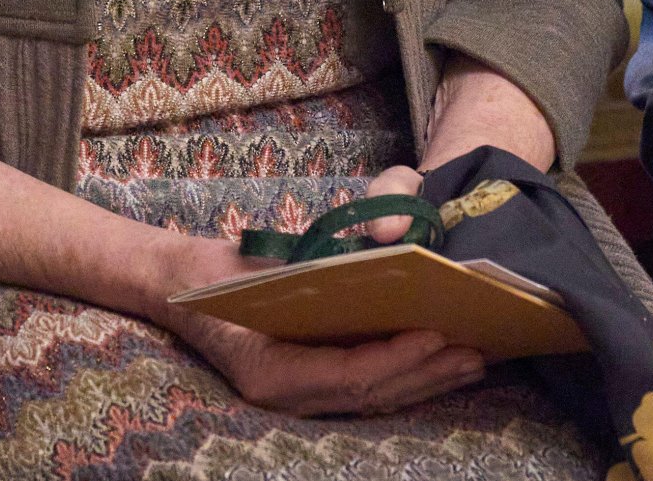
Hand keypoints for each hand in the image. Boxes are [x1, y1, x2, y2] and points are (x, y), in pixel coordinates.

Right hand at [156, 231, 484, 415]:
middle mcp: (286, 397)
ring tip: (471, 362)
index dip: (396, 358)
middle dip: (426, 375)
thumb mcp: (258, 263)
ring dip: (425, 381)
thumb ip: (309, 267)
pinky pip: (365, 390)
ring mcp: (297, 398)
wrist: (178, 285)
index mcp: (269, 372)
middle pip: (371, 394)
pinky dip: (404, 377)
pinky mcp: (307, 388)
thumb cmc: (216, 269)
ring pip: (375, 398)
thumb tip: (375, 254)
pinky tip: (436, 364)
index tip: (434, 334)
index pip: (349, 375)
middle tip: (473, 352)